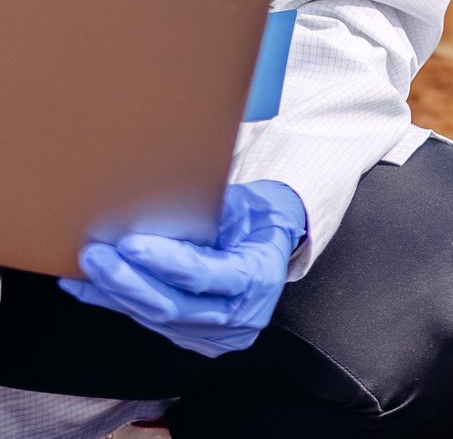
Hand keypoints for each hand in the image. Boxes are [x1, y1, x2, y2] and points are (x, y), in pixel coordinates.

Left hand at [59, 181, 305, 357]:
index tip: (128, 243)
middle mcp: (240, 317)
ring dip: (116, 295)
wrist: (273, 239)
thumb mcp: (239, 206)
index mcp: (259, 277)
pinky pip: (152, 323)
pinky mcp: (196, 339)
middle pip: (173, 306)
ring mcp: (218, 335)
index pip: (204, 275)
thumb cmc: (255, 214)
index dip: (165, 261)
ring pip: (157, 318)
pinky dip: (121, 304)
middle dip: (127, 282)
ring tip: (86, 269)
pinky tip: (92, 289)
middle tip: (94, 255)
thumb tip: (148, 215)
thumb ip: (202, 218)